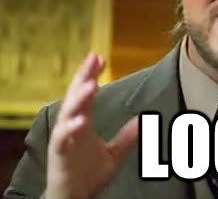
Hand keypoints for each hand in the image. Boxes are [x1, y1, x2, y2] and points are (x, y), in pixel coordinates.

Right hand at [45, 53, 137, 198]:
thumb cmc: (87, 174)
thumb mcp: (113, 153)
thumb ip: (126, 136)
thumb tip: (143, 120)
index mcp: (83, 122)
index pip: (86, 93)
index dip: (92, 75)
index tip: (100, 58)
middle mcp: (72, 126)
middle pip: (76, 96)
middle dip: (83, 76)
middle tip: (93, 58)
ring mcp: (64, 139)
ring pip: (68, 113)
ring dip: (79, 98)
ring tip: (90, 83)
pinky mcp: (59, 155)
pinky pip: (62, 139)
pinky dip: (70, 128)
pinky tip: (80, 119)